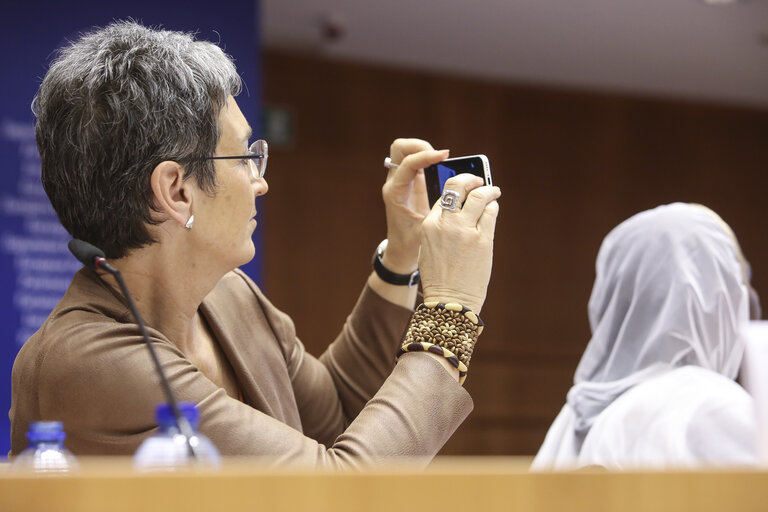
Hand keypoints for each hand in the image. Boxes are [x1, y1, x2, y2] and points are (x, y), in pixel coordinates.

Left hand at [381, 139, 448, 273]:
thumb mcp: (427, 227)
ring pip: (407, 150)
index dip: (427, 155)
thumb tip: (461, 194)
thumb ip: (441, 210)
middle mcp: (394, 183)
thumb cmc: (413, 242)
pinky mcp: (409, 181)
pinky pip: (416, 160)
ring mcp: (401, 180)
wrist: (401, 251)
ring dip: (425, 150)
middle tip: (441, 156)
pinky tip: (443, 166)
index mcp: (395, 192)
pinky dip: (429, 157)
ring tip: (443, 160)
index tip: (445, 155)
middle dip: (421, 145)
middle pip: (400, 148)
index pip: (408, 163)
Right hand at [418, 174, 500, 313]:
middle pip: (457, 185)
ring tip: (493, 192)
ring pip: (478, 195)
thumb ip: (439, 227)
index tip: (464, 187)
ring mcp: (465, 230)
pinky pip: (490, 213)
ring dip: (488, 190)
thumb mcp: (429, 248)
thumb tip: (457, 209)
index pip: (443, 195)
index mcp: (428, 225)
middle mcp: (445, 223)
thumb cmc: (440, 278)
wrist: (450, 301)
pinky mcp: (483, 240)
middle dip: (470, 177)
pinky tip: (493, 209)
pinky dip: (493, 207)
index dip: (456, 189)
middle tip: (479, 179)